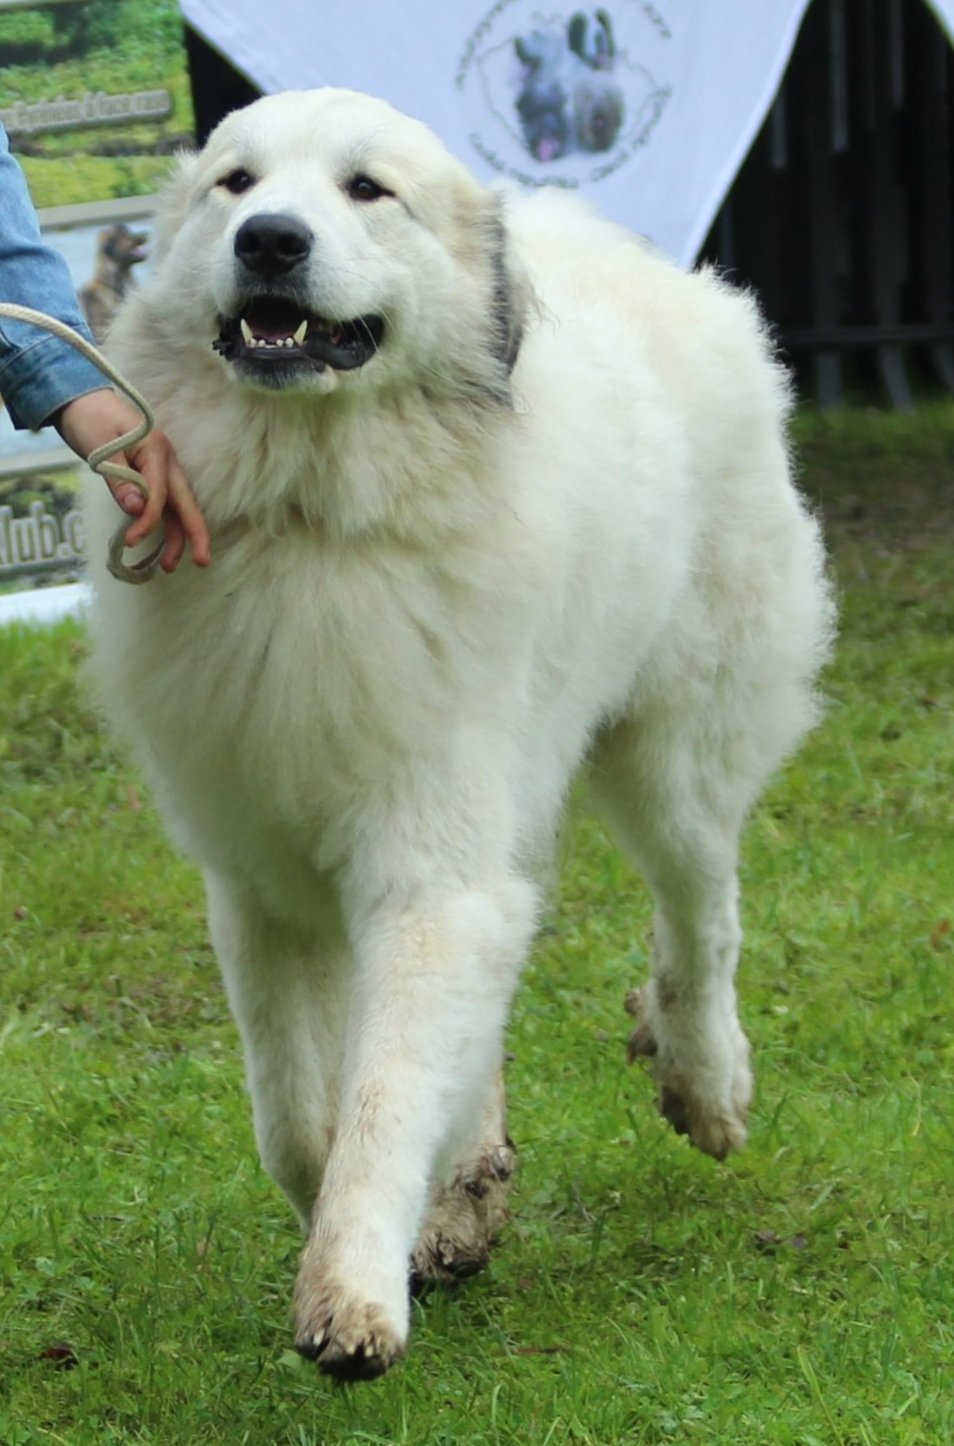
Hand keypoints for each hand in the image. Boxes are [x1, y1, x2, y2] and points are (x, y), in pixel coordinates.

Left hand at [55, 387, 210, 571]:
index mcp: (156, 449)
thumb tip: (137, 510)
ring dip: (177, 535)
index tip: (131, 541)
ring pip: (177, 506)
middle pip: (186, 502)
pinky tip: (164, 544)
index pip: (159, 493)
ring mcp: (162, 467)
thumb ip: (119, 481)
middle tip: (202, 562)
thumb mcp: (100, 448)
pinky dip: (166, 524)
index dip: (148, 520)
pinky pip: (166, 503)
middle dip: (195, 533)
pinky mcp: (153, 474)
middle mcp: (166, 460)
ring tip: (169, 565)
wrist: (82, 399)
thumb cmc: (91, 418)